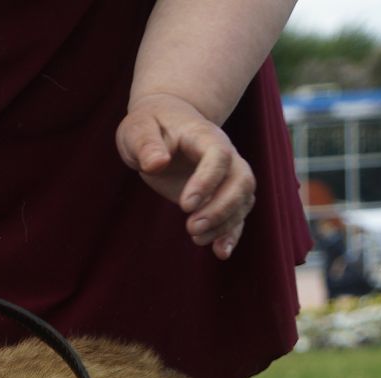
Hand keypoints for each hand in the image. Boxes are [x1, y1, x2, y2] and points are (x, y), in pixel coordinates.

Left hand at [116, 93, 254, 260]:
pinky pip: (237, 214)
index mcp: (205, 136)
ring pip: (242, 200)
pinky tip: (220, 253)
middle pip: (241, 180)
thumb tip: (156, 164)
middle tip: (191, 228)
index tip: (185, 205)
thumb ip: (146, 144)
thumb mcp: (137, 129)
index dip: (208, 181)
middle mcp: (226, 155)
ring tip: (196, 238)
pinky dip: (231, 234)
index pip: (219, 156)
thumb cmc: (150, 125)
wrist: (166, 123)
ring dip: (225, 224)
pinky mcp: (221, 194)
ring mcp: (227, 175)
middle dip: (221, 208)